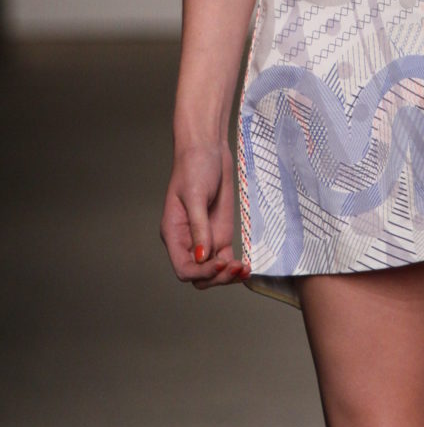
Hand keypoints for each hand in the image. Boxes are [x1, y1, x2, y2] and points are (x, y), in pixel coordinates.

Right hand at [160, 140, 250, 288]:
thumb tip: (202, 257)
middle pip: (199, 275)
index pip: (183, 268)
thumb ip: (199, 228)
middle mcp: (187, 242)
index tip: (218, 265)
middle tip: (236, 267)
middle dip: (217, 277)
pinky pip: (225, 259)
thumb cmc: (194, 167)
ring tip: (244, 269)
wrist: (208, 149)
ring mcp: (205, 239)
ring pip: (213, 271)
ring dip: (227, 275)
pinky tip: (247, 268)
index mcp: (174, 234)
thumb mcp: (195, 196)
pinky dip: (234, 267)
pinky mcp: (220, 234)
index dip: (200, 272)